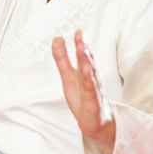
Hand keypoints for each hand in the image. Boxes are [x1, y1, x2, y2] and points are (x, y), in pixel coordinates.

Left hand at [53, 30, 115, 153]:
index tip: (78, 31)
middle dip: (84, 49)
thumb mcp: (68, 76)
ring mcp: (93, 89)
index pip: (83, 55)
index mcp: (85, 71)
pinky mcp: (93, 102)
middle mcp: (91, 78)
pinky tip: (86, 73)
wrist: (95, 122)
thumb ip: (62, 58)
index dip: (80, 43)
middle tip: (80, 37)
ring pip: (91, 74)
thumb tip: (57, 39)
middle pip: (88, 61)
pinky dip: (89, 81)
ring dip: (87, 61)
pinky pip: (91, 90)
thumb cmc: (83, 98)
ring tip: (83, 49)